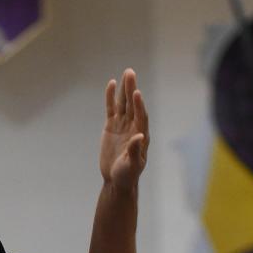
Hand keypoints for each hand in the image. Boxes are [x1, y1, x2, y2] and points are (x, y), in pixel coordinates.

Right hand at [100, 68, 148, 190]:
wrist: (117, 179)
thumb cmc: (127, 175)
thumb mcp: (131, 165)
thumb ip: (135, 151)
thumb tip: (139, 136)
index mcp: (141, 135)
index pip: (140, 116)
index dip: (139, 105)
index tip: (136, 93)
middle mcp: (133, 127)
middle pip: (133, 105)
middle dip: (132, 89)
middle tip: (130, 73)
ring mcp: (122, 125)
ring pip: (123, 104)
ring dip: (124, 89)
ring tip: (126, 73)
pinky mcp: (112, 126)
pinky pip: (112, 109)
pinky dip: (111, 97)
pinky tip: (111, 84)